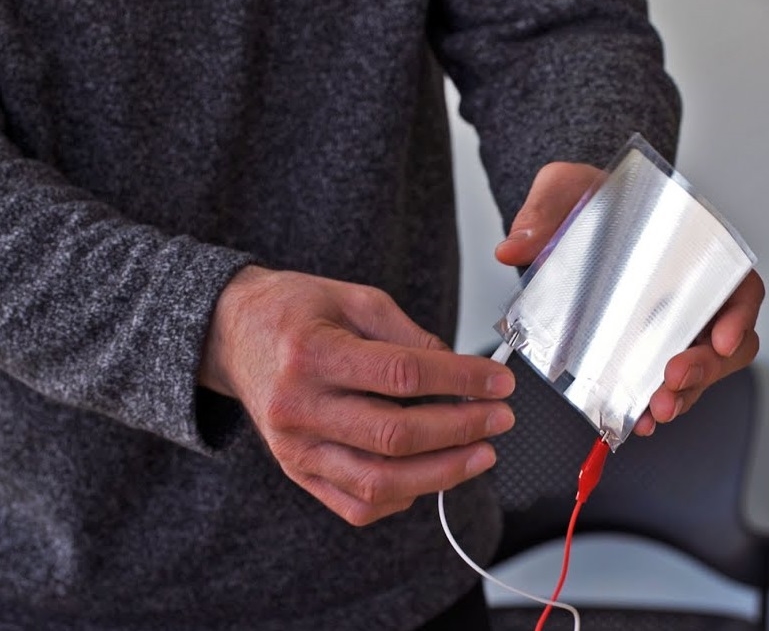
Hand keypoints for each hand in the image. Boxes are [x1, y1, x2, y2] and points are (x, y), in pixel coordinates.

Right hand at [199, 266, 515, 524]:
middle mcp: (300, 408)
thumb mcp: (353, 299)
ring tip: (481, 454)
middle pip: (395, 436)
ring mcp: (295, 448)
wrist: (232, 335)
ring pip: (379, 482)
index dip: (460, 380)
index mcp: (313, 354)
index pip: (402, 375)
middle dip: (461, 430)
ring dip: (442, 473)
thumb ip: (408, 335)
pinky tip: (432, 474)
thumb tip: (457, 370)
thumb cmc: (292, 312)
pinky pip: (356, 505)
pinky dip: (403, 496)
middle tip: (500, 419)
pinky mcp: (297, 471)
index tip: (498, 381)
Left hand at [495, 162, 764, 436]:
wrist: (567, 214)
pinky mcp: (643, 343)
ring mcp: (668, 319)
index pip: (737, 281)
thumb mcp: (565, 188)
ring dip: (684, 394)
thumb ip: (546, 211)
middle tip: (673, 381)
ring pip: (700, 366)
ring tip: (656, 411)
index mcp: (690, 245)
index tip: (721, 339)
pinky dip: (654, 402)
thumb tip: (515, 247)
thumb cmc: (583, 197)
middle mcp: (689, 288)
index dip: (738, 313)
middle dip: (705, 368)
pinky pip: (662, 378)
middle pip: (724, 336)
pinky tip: (638, 418)